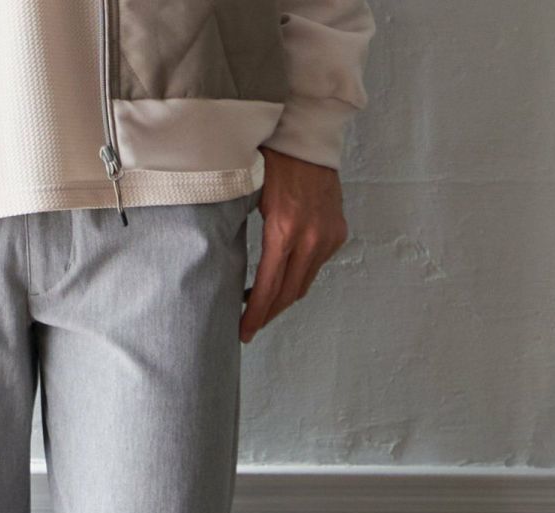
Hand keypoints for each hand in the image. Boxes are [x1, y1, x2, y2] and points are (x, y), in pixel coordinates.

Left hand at [240, 149, 348, 343]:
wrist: (309, 138)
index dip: (255, 315)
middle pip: (288, 294)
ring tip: (261, 305)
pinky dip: (297, 277)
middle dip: (268, 314)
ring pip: (304, 284)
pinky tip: (280, 277)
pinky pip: (315, 267)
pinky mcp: (338, 232)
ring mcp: (328, 236)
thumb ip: (235, 232)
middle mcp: (311, 237)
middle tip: (249, 326)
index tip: (243, 333)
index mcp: (284, 230)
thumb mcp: (245, 196)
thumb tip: (216, 265)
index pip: (268, 288)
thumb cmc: (272, 162)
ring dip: (282, 298)